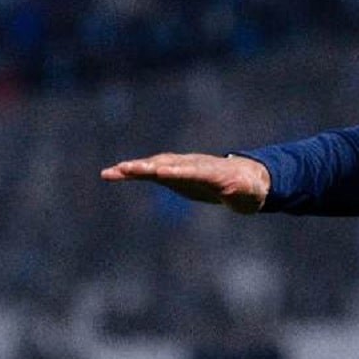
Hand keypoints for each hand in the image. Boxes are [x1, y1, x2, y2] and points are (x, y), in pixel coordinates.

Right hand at [100, 153, 270, 213]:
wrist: (244, 177)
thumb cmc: (248, 188)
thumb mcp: (249, 193)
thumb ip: (238, 192)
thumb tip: (231, 191)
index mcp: (213, 171)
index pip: (193, 170)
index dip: (178, 171)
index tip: (161, 173)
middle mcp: (193, 164)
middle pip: (169, 164)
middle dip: (149, 167)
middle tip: (127, 168)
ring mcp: (181, 167)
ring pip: (155, 165)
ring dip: (135, 168)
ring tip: (112, 172)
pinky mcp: (172, 174)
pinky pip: (148, 172)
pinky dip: (131, 173)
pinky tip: (109, 174)